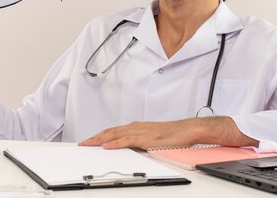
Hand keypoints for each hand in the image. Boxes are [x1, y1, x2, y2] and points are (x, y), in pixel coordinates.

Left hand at [79, 117, 257, 149]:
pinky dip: (117, 142)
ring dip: (101, 138)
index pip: (116, 131)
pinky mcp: (150, 138)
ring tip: (89, 144)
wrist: (194, 129)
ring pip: (117, 134)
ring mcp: (144, 131)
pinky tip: (108, 146)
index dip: (102, 135)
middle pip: (112, 130)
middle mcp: (139, 127)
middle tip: (83, 143)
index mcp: (140, 127)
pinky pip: (129, 140)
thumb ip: (146, 143)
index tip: (90, 141)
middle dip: (96, 137)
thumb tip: (134, 150)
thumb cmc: (178, 135)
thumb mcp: (158, 140)